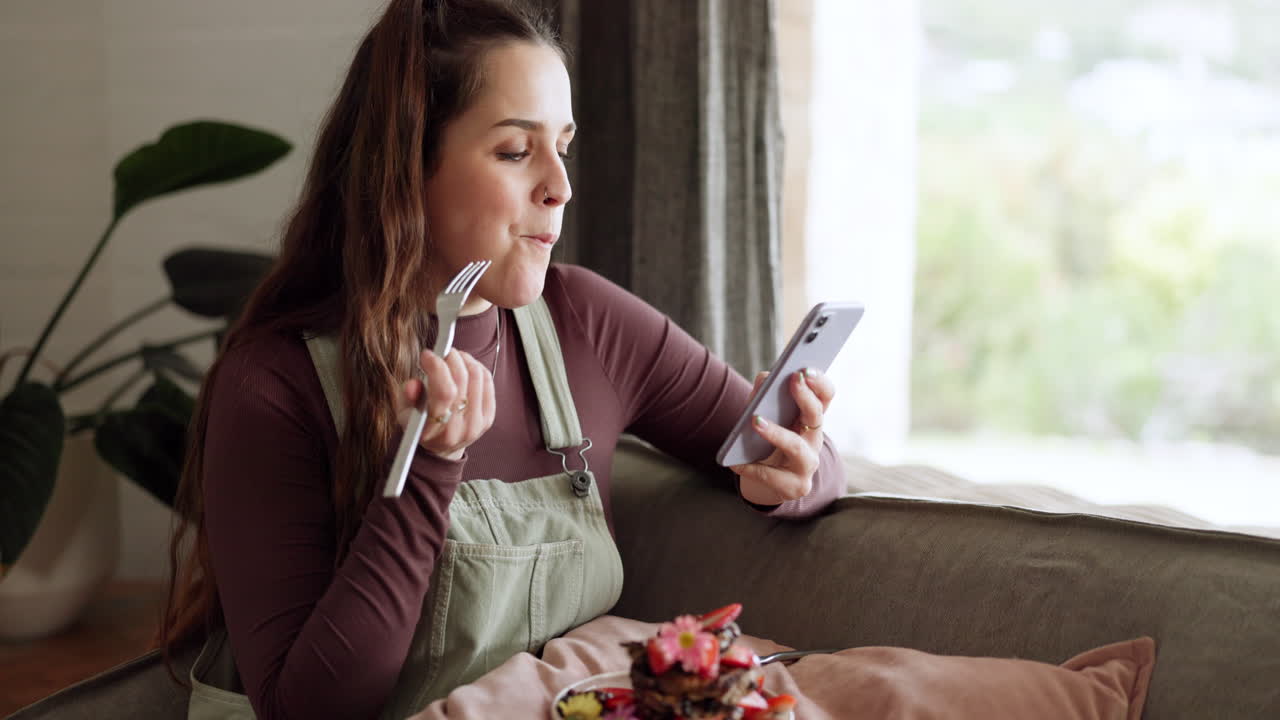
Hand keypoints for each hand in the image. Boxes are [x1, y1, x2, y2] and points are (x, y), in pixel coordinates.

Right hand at [397, 348, 495, 460]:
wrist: (441, 447)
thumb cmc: (419, 424)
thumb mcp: (405, 413)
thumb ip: (407, 397)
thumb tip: (413, 384)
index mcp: (433, 431)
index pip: (444, 393)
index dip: (437, 367)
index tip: (427, 354)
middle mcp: (458, 429)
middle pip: (462, 380)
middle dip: (451, 358)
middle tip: (441, 351)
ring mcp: (477, 424)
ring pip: (476, 376)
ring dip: (464, 359)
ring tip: (452, 357)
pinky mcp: (489, 417)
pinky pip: (487, 381)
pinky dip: (476, 366)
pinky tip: (464, 366)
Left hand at [729, 368, 835, 505]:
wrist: (765, 481)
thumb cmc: (764, 441)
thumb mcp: (763, 415)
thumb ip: (763, 395)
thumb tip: (765, 377)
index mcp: (809, 419)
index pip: (825, 396)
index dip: (820, 383)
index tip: (805, 369)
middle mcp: (814, 439)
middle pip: (816, 415)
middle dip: (805, 396)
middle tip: (792, 379)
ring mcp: (808, 464)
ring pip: (796, 446)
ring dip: (776, 433)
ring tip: (755, 421)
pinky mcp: (795, 487)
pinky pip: (772, 475)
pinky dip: (751, 467)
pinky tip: (735, 462)